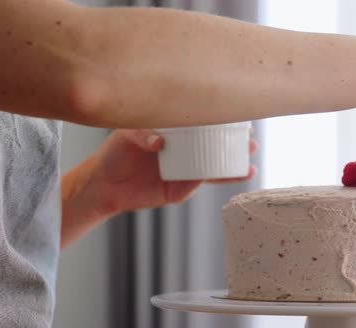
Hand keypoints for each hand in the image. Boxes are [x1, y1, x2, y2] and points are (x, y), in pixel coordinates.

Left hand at [87, 129, 256, 215]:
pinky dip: (226, 178)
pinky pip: (206, 180)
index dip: (221, 116)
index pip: (202, 121)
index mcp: (174, 130)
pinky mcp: (183, 186)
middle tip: (251, 138)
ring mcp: (186, 167)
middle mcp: (184, 147)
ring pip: (217, 162)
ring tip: (252, 157)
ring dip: (237, 160)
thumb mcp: (126, 135)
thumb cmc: (115, 153)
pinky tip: (242, 174)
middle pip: (216, 141)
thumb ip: (143, 133)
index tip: (238, 113)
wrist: (103, 184)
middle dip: (236, 139)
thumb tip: (161, 141)